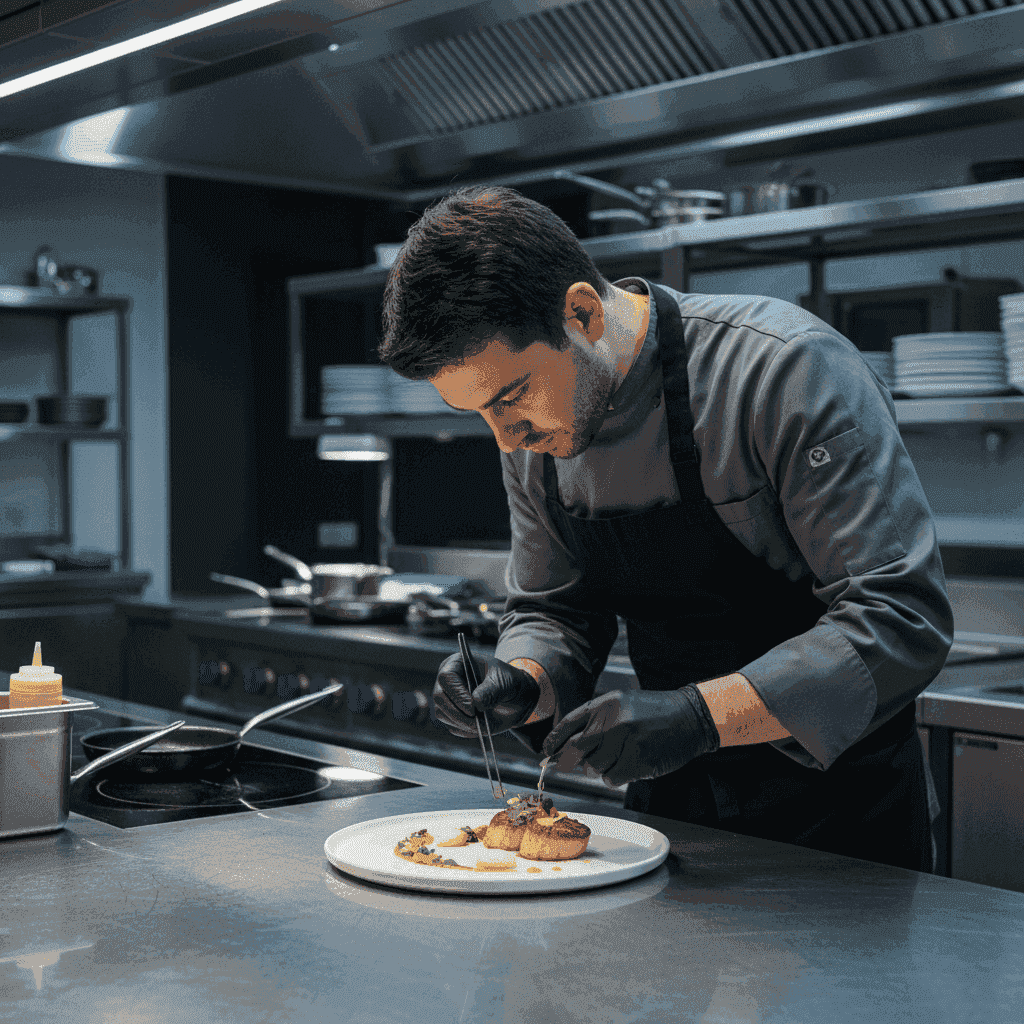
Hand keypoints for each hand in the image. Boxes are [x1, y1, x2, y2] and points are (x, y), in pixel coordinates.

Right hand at [433, 652, 540, 737]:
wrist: (513, 698)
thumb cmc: (506, 683)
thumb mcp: (504, 682)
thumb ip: (492, 690)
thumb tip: (476, 702)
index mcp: (457, 664)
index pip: (446, 677)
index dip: (457, 694)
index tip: (473, 708)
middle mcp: (447, 681)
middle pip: (439, 697)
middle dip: (458, 712)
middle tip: (477, 719)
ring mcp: (447, 699)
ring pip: (442, 714)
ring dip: (463, 722)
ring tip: (484, 721)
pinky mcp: (451, 716)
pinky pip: (453, 727)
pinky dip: (468, 730)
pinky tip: (482, 724)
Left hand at [541, 687, 719, 787]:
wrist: (689, 717)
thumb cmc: (653, 713)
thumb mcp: (622, 704)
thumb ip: (596, 721)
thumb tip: (567, 748)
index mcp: (606, 704)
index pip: (569, 723)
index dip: (554, 740)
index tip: (546, 751)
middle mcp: (613, 721)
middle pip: (575, 749)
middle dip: (567, 761)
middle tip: (564, 766)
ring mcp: (626, 741)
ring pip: (593, 768)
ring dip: (599, 769)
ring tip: (615, 759)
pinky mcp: (638, 761)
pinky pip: (611, 779)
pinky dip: (615, 777)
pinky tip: (627, 766)